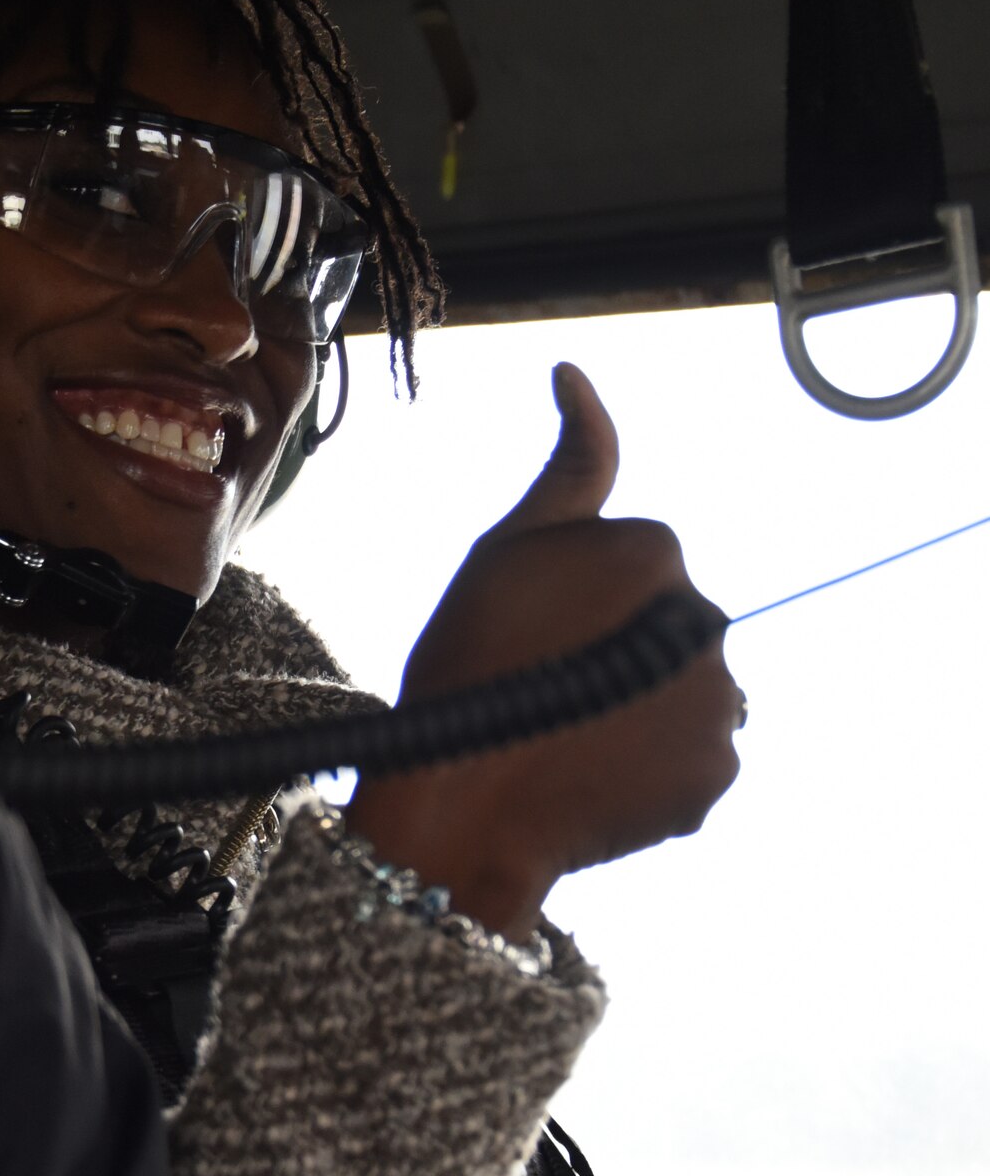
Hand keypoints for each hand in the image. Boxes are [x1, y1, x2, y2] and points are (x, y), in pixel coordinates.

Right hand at [348, 363, 740, 939]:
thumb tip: (574, 371)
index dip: (578, 600)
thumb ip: (569, 463)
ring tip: (571, 740)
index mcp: (656, 550)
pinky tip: (595, 775)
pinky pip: (695, 758)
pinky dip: (654, 768)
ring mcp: (719, 703)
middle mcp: (707, 621)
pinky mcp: (717, 774)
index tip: (534, 634)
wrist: (456, 803)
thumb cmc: (467, 666)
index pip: (639, 564)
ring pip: (689, 692)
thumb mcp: (505, 547)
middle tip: (550, 690)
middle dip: (622, 651)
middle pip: (671, 628)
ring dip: (645, 709)